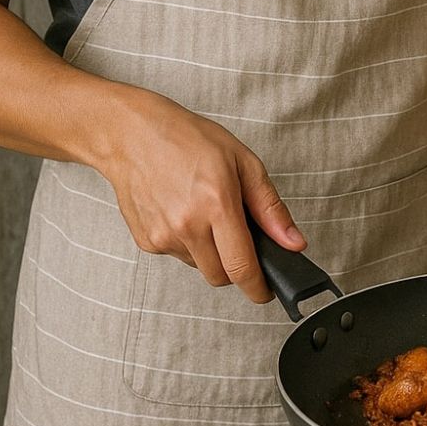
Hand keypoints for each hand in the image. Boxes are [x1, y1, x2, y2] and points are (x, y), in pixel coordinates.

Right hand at [100, 90, 305, 302]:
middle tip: (236, 235)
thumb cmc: (187, 139)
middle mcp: (187, 225)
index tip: (266, 291)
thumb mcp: (242, 161)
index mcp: (216, 203)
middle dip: (235, 265)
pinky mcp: (146, 241)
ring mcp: (163, 236)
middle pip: (221, 276)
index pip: (242, 267)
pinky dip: (187, 243)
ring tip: (204, 212)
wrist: (132, 134)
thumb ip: (269, 207)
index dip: (258, 287)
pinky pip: (177, 256)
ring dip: (210, 252)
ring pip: (199, 267)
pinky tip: (182, 211)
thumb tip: (293, 242)